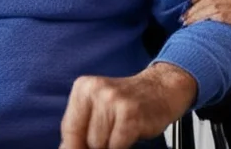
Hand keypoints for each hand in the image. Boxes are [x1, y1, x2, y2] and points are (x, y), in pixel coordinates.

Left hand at [60, 63, 196, 148]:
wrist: (162, 88)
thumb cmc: (129, 102)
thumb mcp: (99, 107)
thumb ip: (81, 127)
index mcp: (83, 88)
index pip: (68, 129)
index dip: (74, 147)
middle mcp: (96, 91)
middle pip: (84, 140)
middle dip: (96, 146)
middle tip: (112, 136)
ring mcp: (113, 101)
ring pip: (99, 145)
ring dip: (111, 145)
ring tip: (122, 132)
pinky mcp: (130, 114)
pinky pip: (117, 146)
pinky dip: (124, 145)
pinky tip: (132, 132)